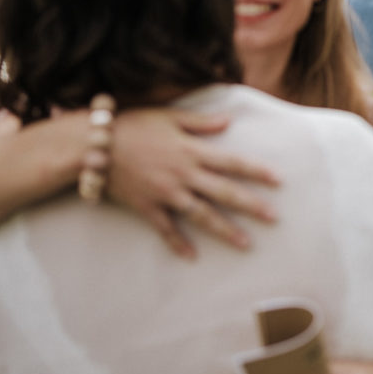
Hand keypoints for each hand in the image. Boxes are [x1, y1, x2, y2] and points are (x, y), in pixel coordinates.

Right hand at [107, 109, 279, 257]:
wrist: (93, 145)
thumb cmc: (133, 125)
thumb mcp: (169, 116)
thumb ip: (201, 122)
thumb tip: (229, 121)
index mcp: (192, 151)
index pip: (232, 162)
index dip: (257, 171)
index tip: (279, 181)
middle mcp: (183, 174)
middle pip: (224, 193)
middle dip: (251, 206)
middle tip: (274, 219)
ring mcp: (166, 193)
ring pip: (202, 215)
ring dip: (225, 231)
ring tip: (246, 244)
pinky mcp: (147, 207)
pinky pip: (166, 229)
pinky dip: (177, 244)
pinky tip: (192, 257)